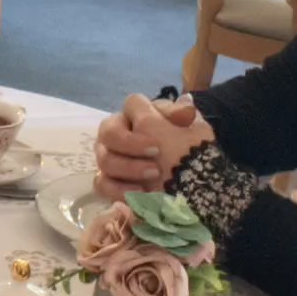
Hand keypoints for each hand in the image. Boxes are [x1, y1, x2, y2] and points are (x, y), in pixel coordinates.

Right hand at [94, 94, 214, 202]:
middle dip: (129, 144)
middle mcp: (122, 135)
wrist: (195, 190)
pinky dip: (118, 189)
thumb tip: (185, 102)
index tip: (158, 141)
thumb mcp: (194, 133)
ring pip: (104, 158)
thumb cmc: (192, 156)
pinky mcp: (110, 183)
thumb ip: (184, 115)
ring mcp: (113, 159)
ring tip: (153, 176)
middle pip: (108, 131)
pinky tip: (139, 193)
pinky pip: (101, 183)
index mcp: (141, 117)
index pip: (131, 104)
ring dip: (128, 168)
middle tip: (154, 155)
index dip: (140, 117)